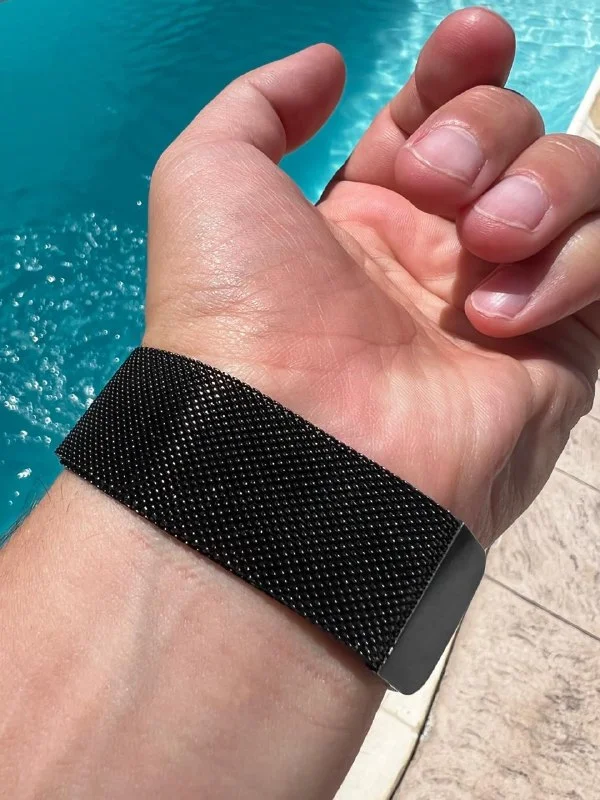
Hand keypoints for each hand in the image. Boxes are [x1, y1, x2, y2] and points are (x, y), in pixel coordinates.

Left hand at [145, 7, 598, 547]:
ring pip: (576, 187)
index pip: (440, 113)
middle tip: (437, 182)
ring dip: (540, 188)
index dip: (462, 70)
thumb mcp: (208, 176)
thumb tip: (328, 66)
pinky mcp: (558, 353)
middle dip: (487, 129)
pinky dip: (571, 264)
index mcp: (371, 211)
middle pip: (514, 136)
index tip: (469, 41)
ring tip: (482, 239)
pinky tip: (497, 314)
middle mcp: (439, 251)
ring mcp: (502, 299)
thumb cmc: (241, 305)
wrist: (291, 438)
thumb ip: (261, 105)